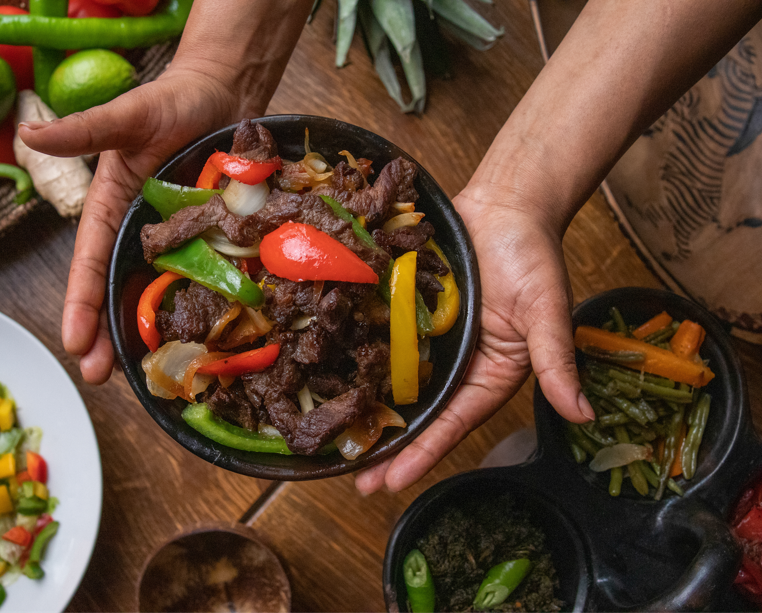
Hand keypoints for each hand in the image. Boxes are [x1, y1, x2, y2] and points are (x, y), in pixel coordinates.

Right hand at [18, 66, 256, 382]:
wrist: (225, 92)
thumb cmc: (173, 100)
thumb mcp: (129, 115)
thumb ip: (84, 130)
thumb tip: (29, 133)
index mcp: (112, 210)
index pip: (90, 264)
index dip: (82, 304)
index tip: (74, 343)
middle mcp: (140, 232)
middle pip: (119, 291)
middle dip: (108, 336)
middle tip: (99, 378)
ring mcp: (178, 240)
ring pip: (158, 294)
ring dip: (148, 334)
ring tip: (144, 376)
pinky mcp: (212, 239)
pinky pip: (205, 278)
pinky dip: (198, 309)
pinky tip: (204, 342)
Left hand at [355, 187, 595, 493]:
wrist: (505, 205)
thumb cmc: (534, 256)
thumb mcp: (547, 310)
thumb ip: (557, 361)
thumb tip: (583, 413)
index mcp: (489, 374)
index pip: (453, 423)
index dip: (424, 453)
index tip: (392, 482)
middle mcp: (457, 365)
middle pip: (420, 415)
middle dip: (390, 448)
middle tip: (356, 481)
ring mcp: (429, 342)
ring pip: (396, 385)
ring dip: (370, 413)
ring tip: (339, 445)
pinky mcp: (409, 316)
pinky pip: (383, 344)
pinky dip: (361, 363)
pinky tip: (334, 381)